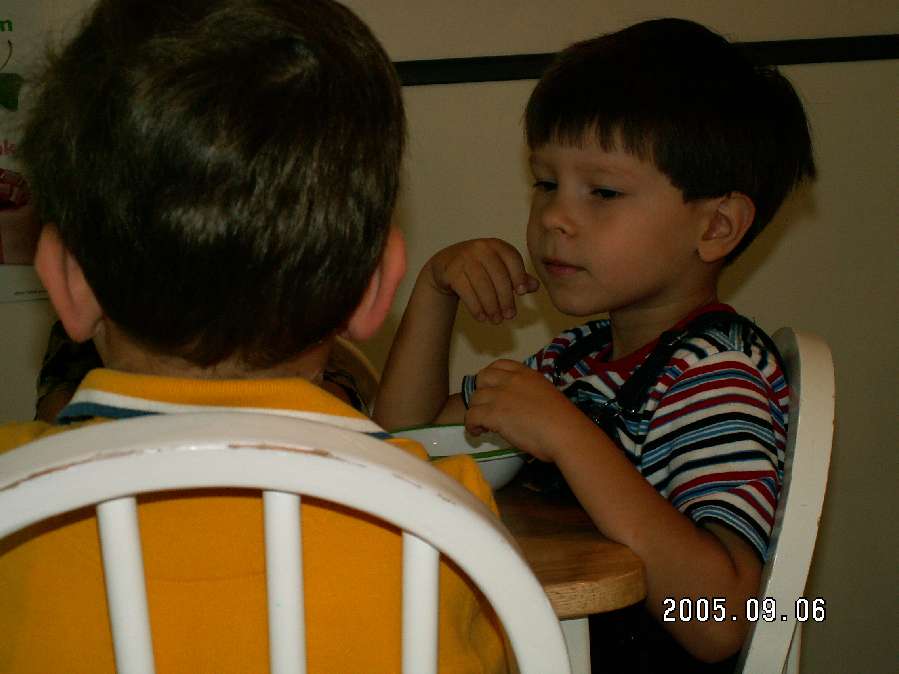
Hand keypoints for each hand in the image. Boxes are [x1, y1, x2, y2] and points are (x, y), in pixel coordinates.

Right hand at [425, 238, 538, 323]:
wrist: (446, 264)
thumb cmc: (479, 267)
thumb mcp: (499, 268)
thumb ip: (518, 276)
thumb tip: (534, 286)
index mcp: (497, 245)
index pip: (512, 259)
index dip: (519, 276)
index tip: (522, 293)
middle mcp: (481, 248)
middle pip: (498, 275)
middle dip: (505, 299)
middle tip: (509, 316)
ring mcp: (464, 258)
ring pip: (482, 285)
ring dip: (491, 306)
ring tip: (496, 320)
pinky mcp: (451, 271)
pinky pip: (466, 291)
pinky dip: (475, 307)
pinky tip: (482, 318)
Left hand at [464, 359, 581, 460]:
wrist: (565, 433)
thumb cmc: (563, 420)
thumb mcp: (546, 395)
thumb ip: (530, 394)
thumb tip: (521, 406)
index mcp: (527, 374)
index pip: (500, 365)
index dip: (491, 377)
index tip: (492, 389)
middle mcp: (511, 380)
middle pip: (482, 378)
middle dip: (481, 392)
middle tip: (487, 407)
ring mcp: (501, 395)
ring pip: (474, 399)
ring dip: (476, 411)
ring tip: (483, 425)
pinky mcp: (494, 413)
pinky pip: (471, 416)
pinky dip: (471, 425)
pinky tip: (478, 432)